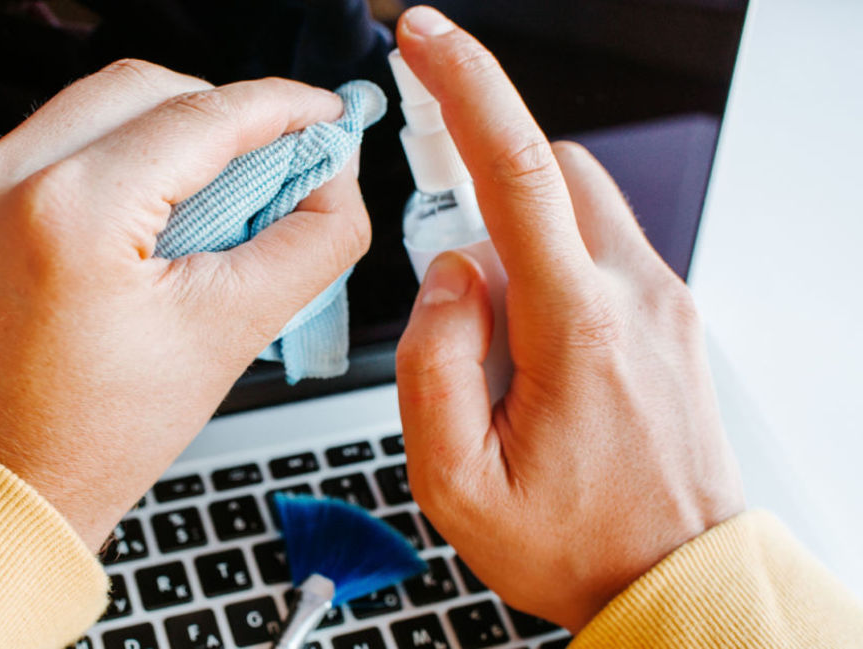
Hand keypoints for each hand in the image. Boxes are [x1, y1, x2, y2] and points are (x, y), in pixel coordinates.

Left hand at [0, 60, 369, 548]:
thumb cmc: (93, 438)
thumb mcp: (228, 336)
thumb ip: (310, 242)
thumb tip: (335, 175)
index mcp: (68, 215)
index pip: (199, 117)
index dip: (278, 106)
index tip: (321, 114)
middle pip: (142, 88)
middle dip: (219, 111)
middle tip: (273, 155)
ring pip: (92, 106)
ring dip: (165, 129)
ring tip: (212, 190)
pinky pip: (49, 141)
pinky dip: (109, 154)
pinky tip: (145, 208)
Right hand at [392, 6, 744, 630]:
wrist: (674, 579)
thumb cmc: (572, 542)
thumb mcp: (456, 483)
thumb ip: (433, 363)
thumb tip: (446, 274)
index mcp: (578, 329)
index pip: (517, 173)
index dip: (465, 86)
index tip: (426, 37)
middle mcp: (636, 296)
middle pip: (553, 168)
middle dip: (485, 187)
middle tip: (454, 276)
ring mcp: (663, 302)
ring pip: (580, 202)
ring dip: (519, 233)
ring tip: (497, 338)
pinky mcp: (671, 315)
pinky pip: (602, 246)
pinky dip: (552, 265)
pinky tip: (536, 350)